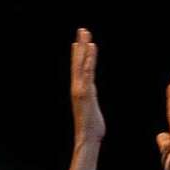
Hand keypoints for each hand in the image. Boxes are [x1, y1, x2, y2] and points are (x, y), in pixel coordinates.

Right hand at [71, 28, 105, 142]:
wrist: (87, 139)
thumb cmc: (92, 131)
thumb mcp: (92, 112)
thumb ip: (91, 102)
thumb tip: (90, 100)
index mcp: (81, 92)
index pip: (79, 70)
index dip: (78, 55)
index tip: (78, 42)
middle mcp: (78, 88)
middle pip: (78, 63)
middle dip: (79, 46)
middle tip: (82, 30)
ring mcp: (80, 89)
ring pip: (81, 64)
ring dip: (83, 48)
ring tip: (85, 34)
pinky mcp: (85, 92)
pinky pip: (88, 72)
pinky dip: (89, 59)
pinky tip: (91, 48)